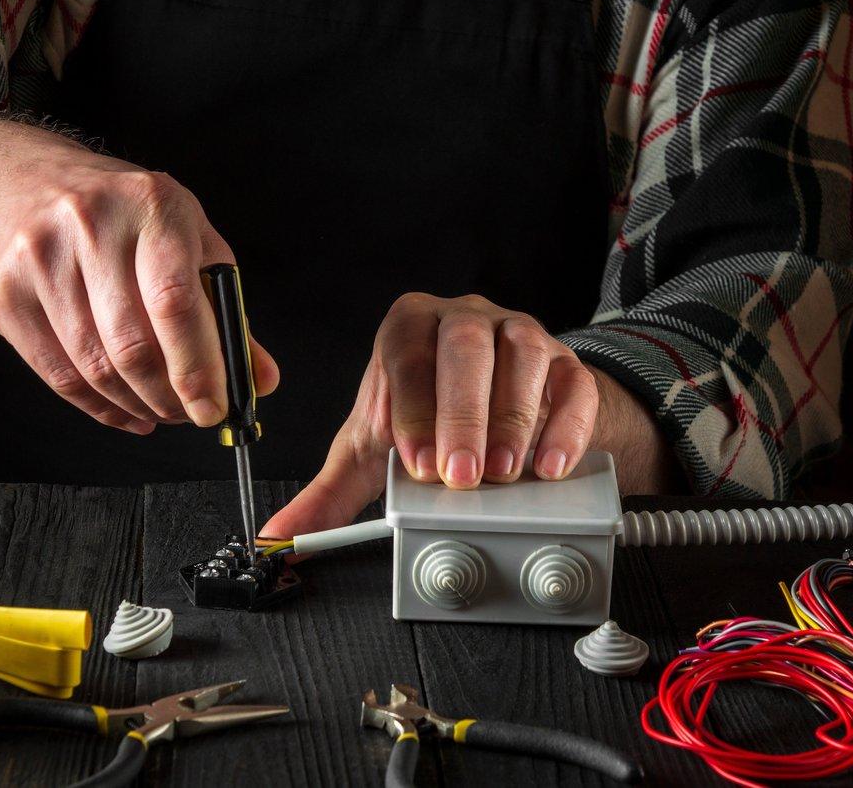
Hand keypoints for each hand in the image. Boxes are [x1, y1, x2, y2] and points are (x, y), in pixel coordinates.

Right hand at [0, 115, 278, 432]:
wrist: (22, 184)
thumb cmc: (124, 217)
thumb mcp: (190, 240)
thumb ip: (227, 310)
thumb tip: (259, 379)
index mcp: (151, 205)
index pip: (176, 302)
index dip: (198, 367)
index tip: (214, 407)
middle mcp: (90, 223)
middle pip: (132, 344)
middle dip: (168, 396)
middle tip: (189, 414)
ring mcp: (39, 257)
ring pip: (94, 366)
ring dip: (136, 404)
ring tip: (160, 410)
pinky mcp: (4, 293)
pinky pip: (57, 374)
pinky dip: (98, 406)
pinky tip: (123, 410)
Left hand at [262, 293, 602, 536]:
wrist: (497, 407)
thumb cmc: (427, 418)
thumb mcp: (374, 448)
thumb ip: (329, 492)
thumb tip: (280, 533)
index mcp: (408, 328)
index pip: (407, 354)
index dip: (412, 408)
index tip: (417, 464)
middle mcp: (465, 318)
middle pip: (466, 347)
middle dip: (463, 415)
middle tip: (461, 476)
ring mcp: (520, 333)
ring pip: (524, 354)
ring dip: (514, 419)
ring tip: (505, 473)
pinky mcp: (566, 363)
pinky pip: (572, 382)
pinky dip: (564, 425)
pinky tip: (551, 464)